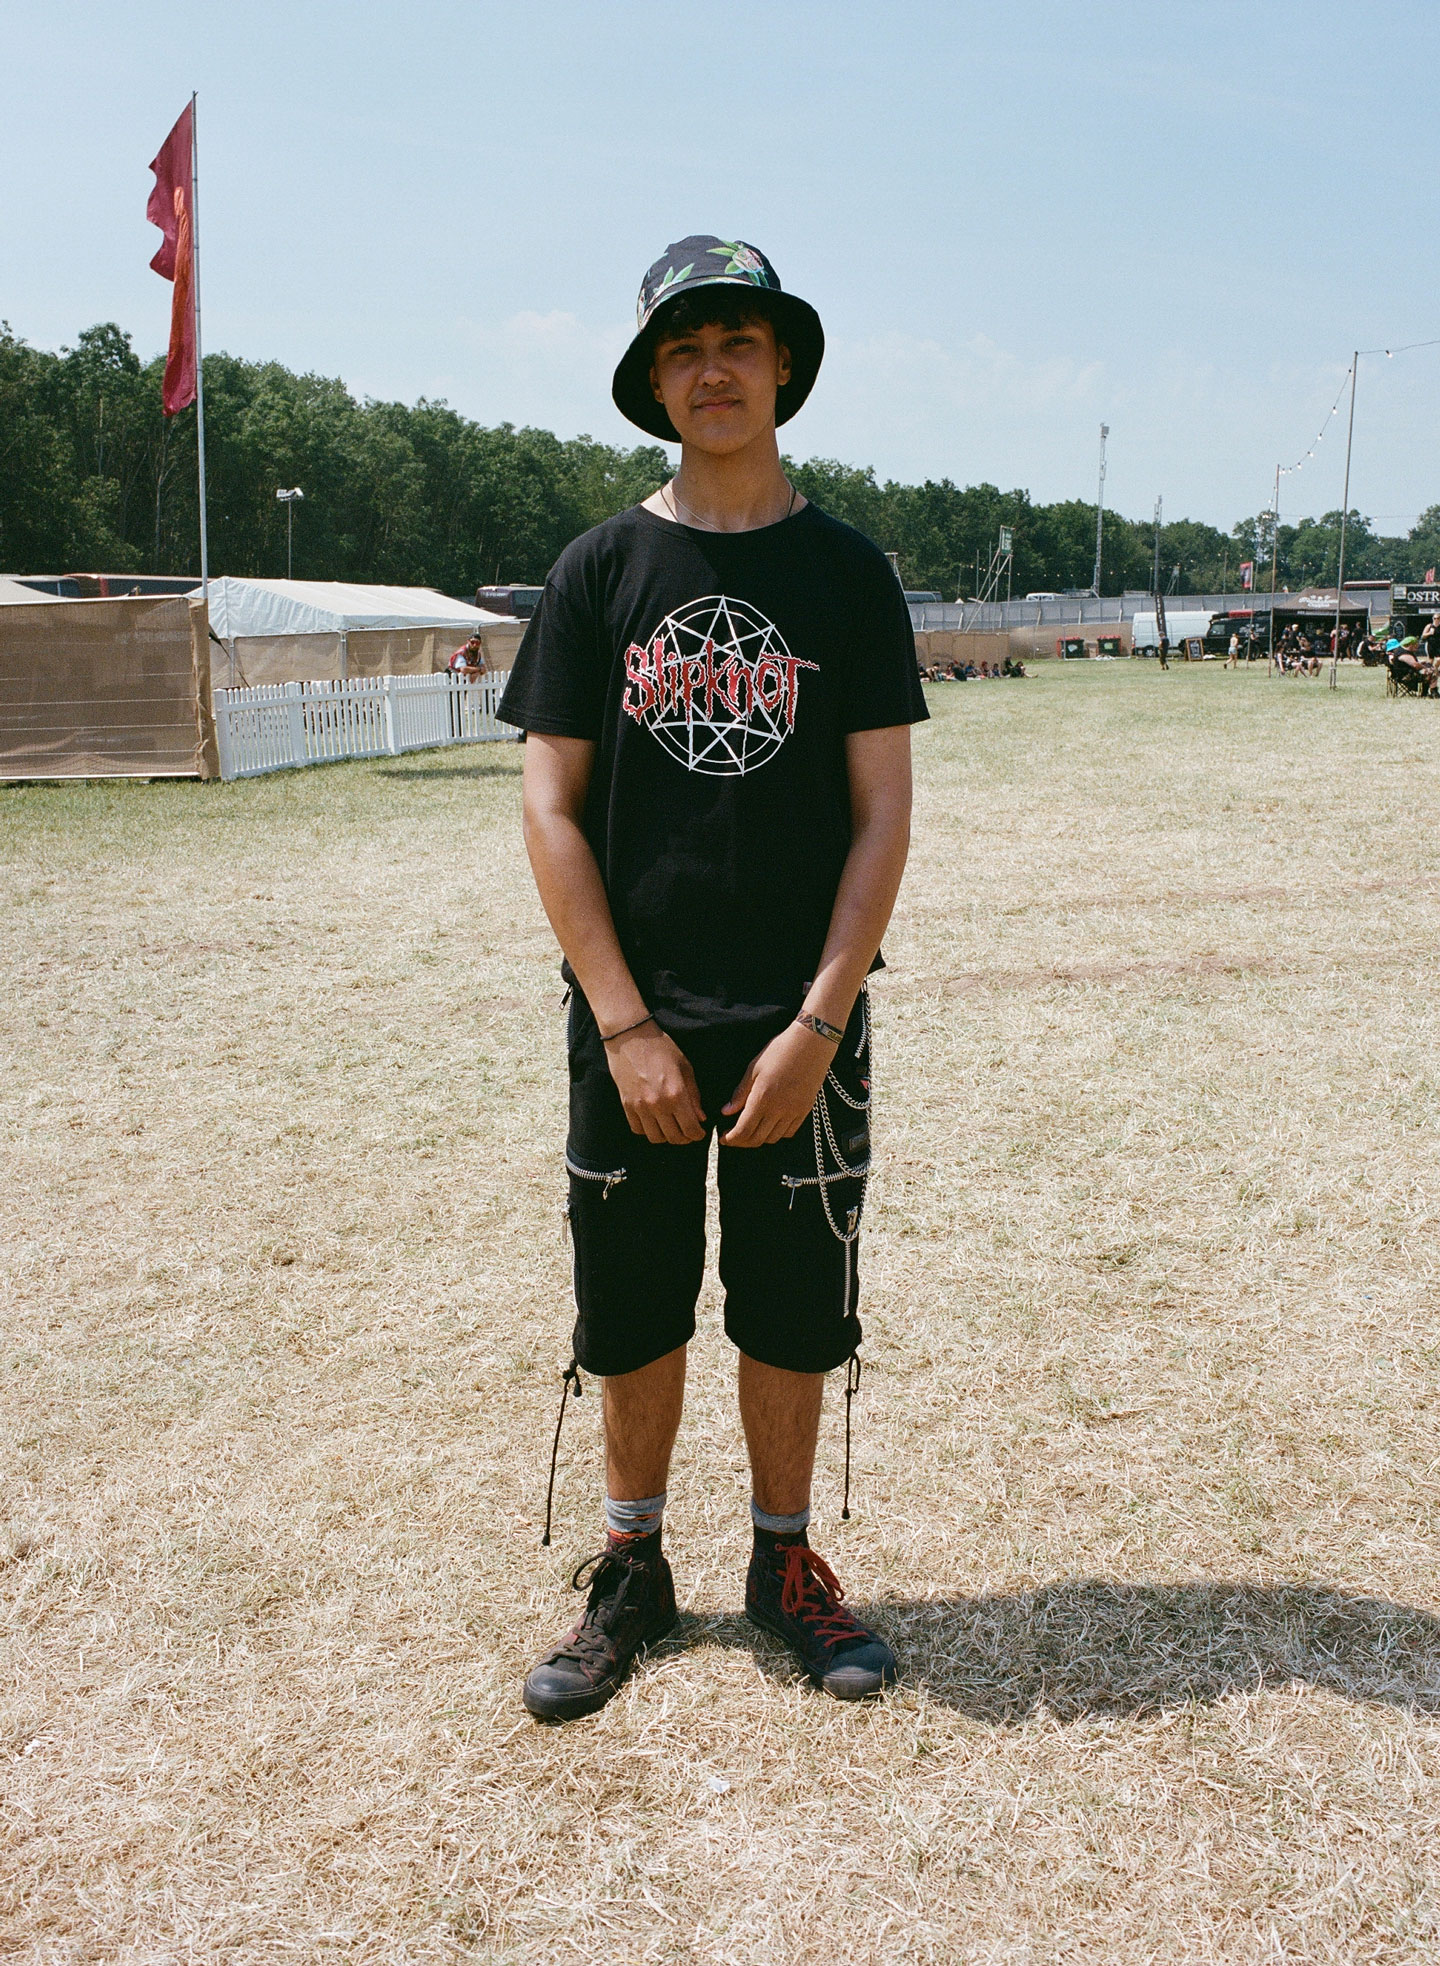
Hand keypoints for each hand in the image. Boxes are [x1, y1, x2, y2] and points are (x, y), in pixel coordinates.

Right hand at [605, 1024, 706, 1143]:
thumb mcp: (685, 1067)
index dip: (698, 1135)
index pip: (691, 1129)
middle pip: (674, 1138)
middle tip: (688, 1131)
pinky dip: (647, 1130)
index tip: (699, 1132)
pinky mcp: (626, 1104)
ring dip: (666, 1136)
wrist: (630, 1036)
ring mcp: (640, 1106)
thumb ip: (694, 1095)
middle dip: (684, 1138)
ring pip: (655, 1137)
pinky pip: (638, 1129)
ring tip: (670, 1127)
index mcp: (676, 1094)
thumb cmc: (661, 1048)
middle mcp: (658, 1104)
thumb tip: (701, 1117)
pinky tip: (653, 1121)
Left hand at [720, 1023, 832, 1148]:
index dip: (731, 1138)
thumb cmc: (781, 1050)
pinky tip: (770, 1125)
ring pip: (773, 1138)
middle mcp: (779, 1109)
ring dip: (759, 1139)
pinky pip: (789, 1132)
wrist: (811, 1043)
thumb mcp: (754, 1068)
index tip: (724, 1138)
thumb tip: (727, 1111)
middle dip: (742, 1142)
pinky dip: (777, 1134)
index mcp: (762, 1098)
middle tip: (733, 1136)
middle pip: (757, 1139)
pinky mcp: (805, 1110)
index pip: (743, 1130)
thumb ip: (740, 1093)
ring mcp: (794, 1111)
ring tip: (751, 1130)